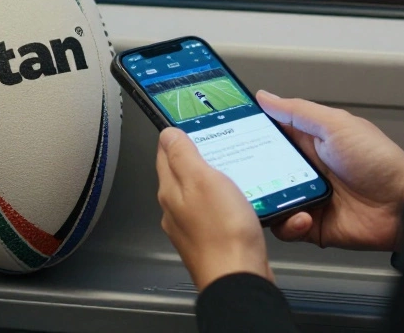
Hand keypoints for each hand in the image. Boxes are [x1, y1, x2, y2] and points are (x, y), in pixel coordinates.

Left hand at [156, 127, 272, 291]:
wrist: (238, 279)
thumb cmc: (223, 234)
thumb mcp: (203, 180)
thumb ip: (184, 155)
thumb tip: (168, 134)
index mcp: (170, 192)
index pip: (164, 154)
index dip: (176, 136)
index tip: (189, 125)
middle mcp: (176, 210)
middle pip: (181, 174)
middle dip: (195, 157)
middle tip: (215, 143)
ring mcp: (192, 228)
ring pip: (198, 194)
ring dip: (212, 180)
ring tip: (231, 169)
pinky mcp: (211, 241)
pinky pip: (214, 213)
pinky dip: (224, 202)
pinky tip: (239, 201)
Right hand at [258, 91, 403, 250]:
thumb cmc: (380, 161)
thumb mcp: (336, 125)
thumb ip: (297, 111)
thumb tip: (265, 96)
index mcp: (309, 140)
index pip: (270, 134)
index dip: (249, 134)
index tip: (229, 134)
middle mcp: (304, 168)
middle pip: (262, 168)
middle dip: (251, 171)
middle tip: (242, 172)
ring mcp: (306, 197)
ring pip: (268, 199)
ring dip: (268, 199)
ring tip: (276, 197)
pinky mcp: (311, 225)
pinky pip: (285, 227)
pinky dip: (289, 224)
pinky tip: (304, 216)